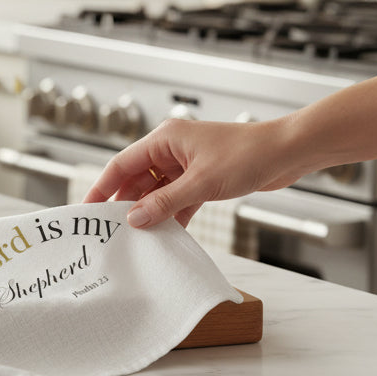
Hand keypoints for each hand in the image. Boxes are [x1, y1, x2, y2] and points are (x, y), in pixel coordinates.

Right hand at [83, 117, 299, 228]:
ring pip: (157, 191)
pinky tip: (166, 233)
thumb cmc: (247, 154)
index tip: (88, 209)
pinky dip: (172, 214)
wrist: (288, 152)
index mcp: (164, 139)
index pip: (122, 164)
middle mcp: (171, 149)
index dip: (102, 187)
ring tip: (138, 237)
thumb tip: (135, 219)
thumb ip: (165, 202)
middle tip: (112, 230)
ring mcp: (187, 164)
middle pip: (137, 179)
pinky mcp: (202, 178)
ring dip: (151, 211)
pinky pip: (178, 198)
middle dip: (126, 203)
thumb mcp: (201, 183)